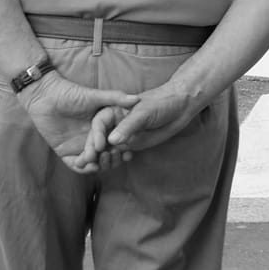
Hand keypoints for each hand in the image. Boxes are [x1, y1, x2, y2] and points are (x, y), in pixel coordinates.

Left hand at [19, 73, 139, 173]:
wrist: (45, 96)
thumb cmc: (71, 93)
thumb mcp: (95, 96)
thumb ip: (115, 98)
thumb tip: (136, 99)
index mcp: (100, 130)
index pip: (114, 144)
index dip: (122, 149)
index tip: (128, 152)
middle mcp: (90, 140)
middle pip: (104, 156)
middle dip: (110, 159)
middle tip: (114, 156)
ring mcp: (77, 147)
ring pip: (91, 163)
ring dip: (97, 164)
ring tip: (100, 160)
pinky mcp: (64, 151)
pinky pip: (74, 165)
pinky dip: (82, 167)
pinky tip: (87, 163)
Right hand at [83, 79, 207, 166]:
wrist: (180, 107)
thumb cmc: (161, 103)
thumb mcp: (144, 113)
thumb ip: (128, 127)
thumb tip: (112, 141)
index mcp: (113, 111)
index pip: (98, 124)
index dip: (96, 136)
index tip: (97, 148)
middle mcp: (115, 124)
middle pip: (99, 139)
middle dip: (94, 151)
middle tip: (88, 162)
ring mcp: (123, 135)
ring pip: (107, 149)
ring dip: (103, 158)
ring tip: (101, 166)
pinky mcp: (132, 144)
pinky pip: (119, 154)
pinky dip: (116, 161)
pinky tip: (117, 164)